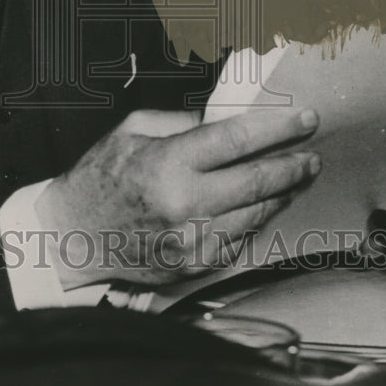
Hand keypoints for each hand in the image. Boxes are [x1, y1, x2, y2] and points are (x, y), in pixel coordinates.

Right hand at [35, 107, 320, 288]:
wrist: (74, 236)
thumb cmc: (99, 178)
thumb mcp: (131, 131)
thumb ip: (180, 122)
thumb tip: (223, 120)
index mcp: (168, 163)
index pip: (237, 140)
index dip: (278, 128)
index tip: (305, 120)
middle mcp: (185, 204)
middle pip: (258, 181)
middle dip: (292, 164)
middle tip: (311, 155)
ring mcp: (193, 240)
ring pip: (256, 214)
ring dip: (281, 194)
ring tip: (294, 178)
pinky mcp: (195, 265)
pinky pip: (240, 240)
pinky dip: (255, 221)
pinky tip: (261, 206)